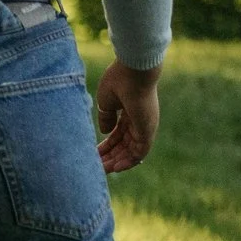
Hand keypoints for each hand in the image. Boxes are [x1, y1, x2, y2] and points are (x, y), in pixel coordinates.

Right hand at [95, 59, 159, 173]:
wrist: (133, 70)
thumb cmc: (119, 80)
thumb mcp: (106, 102)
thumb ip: (106, 118)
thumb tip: (106, 132)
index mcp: (130, 112)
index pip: (118, 134)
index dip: (106, 145)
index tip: (93, 153)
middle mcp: (140, 121)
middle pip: (124, 145)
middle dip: (110, 156)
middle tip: (95, 166)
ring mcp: (145, 126)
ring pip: (132, 151)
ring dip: (117, 162)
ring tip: (101, 170)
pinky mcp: (147, 130)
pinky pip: (140, 152)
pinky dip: (129, 161)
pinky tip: (116, 168)